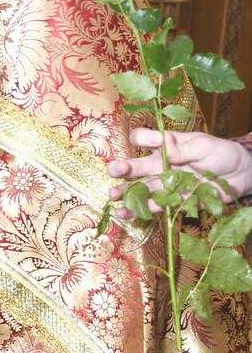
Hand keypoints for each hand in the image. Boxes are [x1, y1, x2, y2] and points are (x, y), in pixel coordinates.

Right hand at [106, 128, 251, 217]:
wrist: (239, 175)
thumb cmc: (220, 153)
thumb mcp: (204, 145)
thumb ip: (183, 147)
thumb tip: (164, 143)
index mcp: (165, 146)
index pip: (144, 138)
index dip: (145, 138)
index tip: (155, 141)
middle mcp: (159, 165)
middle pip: (135, 166)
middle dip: (122, 168)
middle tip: (116, 170)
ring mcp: (164, 184)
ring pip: (139, 189)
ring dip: (124, 193)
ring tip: (112, 195)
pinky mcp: (171, 201)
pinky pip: (153, 206)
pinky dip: (138, 211)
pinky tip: (124, 213)